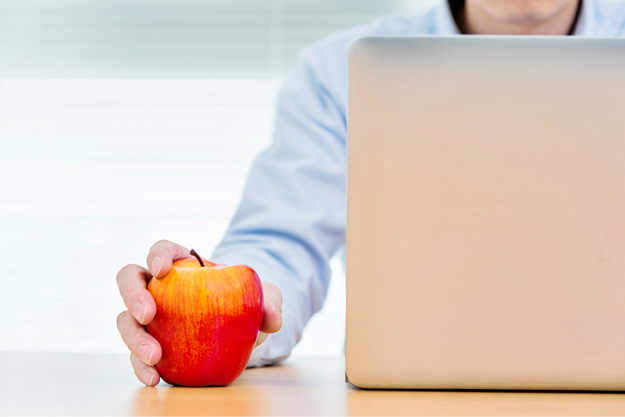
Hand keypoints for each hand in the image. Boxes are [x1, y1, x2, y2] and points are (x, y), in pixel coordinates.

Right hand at [116, 239, 282, 385]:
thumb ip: (269, 302)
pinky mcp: (151, 345)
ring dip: (134, 338)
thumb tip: (273, 319)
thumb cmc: (245, 304)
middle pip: (130, 280)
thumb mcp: (263, 299)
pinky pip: (136, 355)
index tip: (162, 269)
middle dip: (133, 295)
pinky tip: (154, 378)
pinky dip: (140, 367)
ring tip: (154, 357)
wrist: (239, 331)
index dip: (158, 255)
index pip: (162, 249)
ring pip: (126, 320)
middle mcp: (159, 288)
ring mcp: (151, 318)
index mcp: (182, 265)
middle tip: (147, 315)